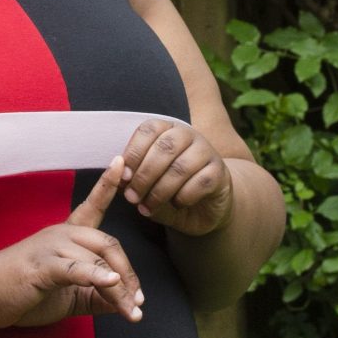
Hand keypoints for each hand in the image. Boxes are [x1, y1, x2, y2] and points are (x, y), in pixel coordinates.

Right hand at [0, 160, 145, 328]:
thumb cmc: (22, 290)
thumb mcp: (69, 295)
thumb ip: (97, 296)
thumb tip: (128, 304)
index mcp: (67, 236)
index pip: (92, 205)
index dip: (107, 183)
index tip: (120, 161)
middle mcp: (61, 235)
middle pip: (108, 244)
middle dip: (129, 275)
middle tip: (137, 304)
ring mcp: (50, 248)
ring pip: (97, 261)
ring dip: (119, 290)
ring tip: (131, 312)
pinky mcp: (40, 266)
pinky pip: (74, 269)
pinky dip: (95, 275)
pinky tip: (111, 283)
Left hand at [118, 119, 234, 235]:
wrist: (203, 208)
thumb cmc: (169, 191)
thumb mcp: (146, 185)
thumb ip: (131, 179)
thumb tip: (117, 177)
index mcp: (166, 129)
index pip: (148, 130)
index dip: (133, 153)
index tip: (123, 177)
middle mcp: (188, 134)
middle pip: (164, 148)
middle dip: (144, 175)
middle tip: (132, 198)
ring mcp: (206, 151)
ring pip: (180, 167)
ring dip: (160, 191)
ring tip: (148, 207)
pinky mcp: (220, 172)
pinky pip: (200, 182)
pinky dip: (183, 197)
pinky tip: (177, 204)